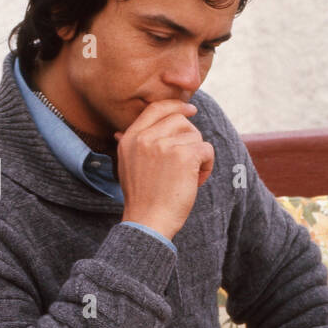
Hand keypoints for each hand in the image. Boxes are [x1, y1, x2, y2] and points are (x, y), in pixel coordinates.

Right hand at [117, 101, 214, 238]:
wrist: (148, 221)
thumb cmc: (141, 198)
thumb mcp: (126, 166)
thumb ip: (129, 145)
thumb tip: (120, 131)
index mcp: (131, 137)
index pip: (156, 108)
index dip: (177, 105)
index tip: (191, 110)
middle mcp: (146, 137)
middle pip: (181, 120)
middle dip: (190, 138)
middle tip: (189, 161)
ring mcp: (164, 145)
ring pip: (195, 136)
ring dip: (199, 155)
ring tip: (190, 176)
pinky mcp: (184, 156)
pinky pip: (206, 149)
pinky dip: (207, 165)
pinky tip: (197, 180)